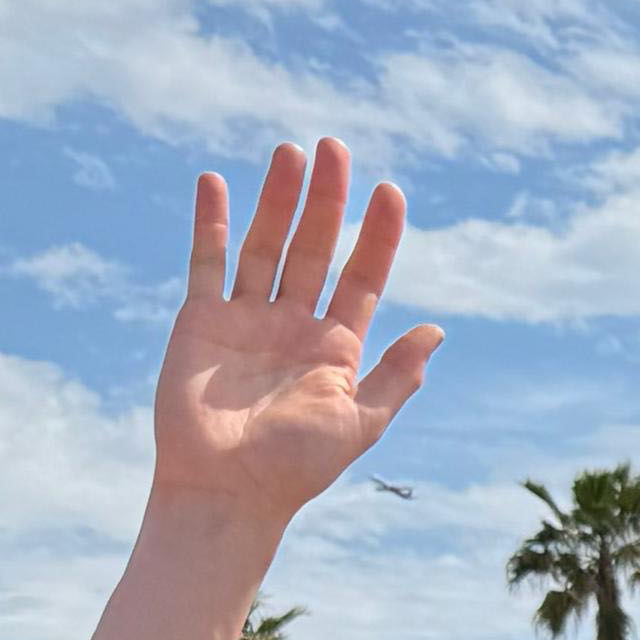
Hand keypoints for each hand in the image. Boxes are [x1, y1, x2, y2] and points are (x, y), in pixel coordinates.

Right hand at [156, 138, 441, 518]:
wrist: (228, 491)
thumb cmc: (297, 467)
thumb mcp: (360, 421)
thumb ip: (396, 375)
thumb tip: (438, 330)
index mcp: (338, 345)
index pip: (363, 275)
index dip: (378, 234)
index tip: (390, 192)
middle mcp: (294, 323)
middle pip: (315, 247)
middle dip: (327, 199)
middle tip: (334, 147)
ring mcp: (247, 318)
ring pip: (266, 244)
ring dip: (278, 199)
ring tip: (291, 152)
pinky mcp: (201, 320)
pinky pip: (208, 261)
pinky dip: (212, 222)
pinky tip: (217, 182)